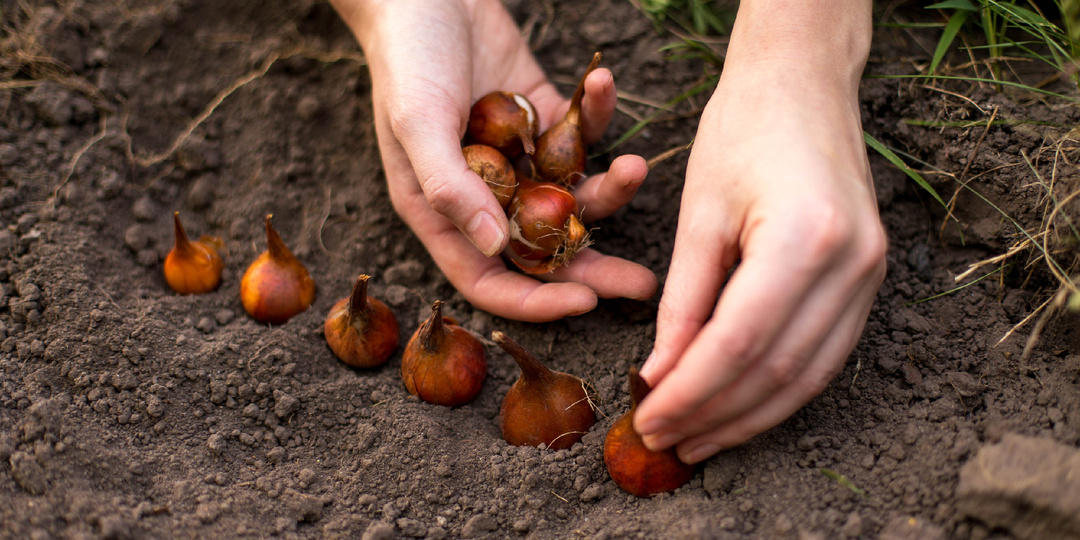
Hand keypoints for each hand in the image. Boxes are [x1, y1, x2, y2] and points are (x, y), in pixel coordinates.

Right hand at [331, 0, 656, 321]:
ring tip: (636, 168)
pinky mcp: (542, 117)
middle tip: (644, 285)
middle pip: (542, 249)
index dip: (534, 300)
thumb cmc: (407, 57)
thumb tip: (492, 246)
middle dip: (594, 268)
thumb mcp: (416, 122)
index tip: (586, 302)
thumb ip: (450, 187)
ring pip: (572, 195)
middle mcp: (484, 193)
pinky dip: (596, 113)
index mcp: (443, 210)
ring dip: (610, 189)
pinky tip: (601, 82)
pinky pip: (580, 133)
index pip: (489, 277)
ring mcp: (518, 157)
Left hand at [633, 0, 885, 463]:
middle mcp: (852, 265)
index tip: (647, 420)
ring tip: (696, 440)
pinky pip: (825, 357)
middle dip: (715, 416)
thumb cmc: (742, 131)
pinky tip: (739, 408)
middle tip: (663, 441)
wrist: (803, 84)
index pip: (738, 345)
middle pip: (776, 371)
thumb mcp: (699, 214)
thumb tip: (660, 377)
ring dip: (748, 417)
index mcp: (805, 239)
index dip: (689, 393)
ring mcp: (871, 276)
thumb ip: (683, 302)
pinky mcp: (870, 281)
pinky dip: (779, 390)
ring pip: (807, 377)